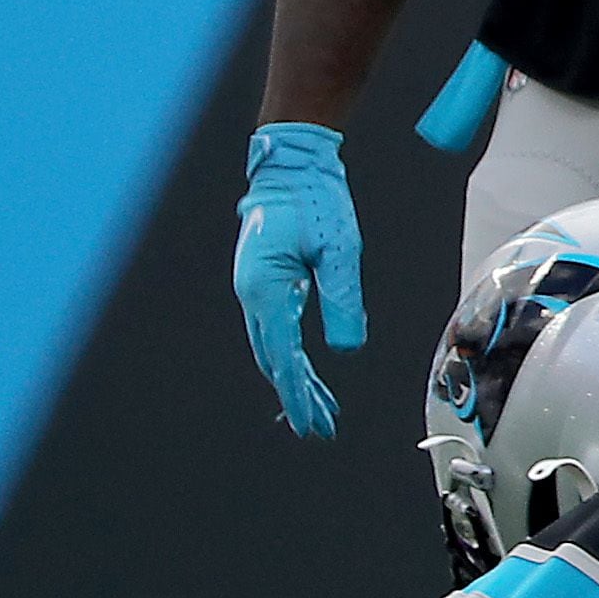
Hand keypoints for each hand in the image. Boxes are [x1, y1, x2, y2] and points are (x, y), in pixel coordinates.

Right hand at [233, 122, 365, 439]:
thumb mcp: (339, 251)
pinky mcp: (264, 283)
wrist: (291, 168)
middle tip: (319, 429)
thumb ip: (342, 300)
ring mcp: (254, 289)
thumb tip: (346, 350)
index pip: (284, 355)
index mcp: (266, 290)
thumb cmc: (316, 203)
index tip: (313, 423)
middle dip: (297, 396)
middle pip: (275, 358)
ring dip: (295, 380)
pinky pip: (277, 329)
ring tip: (319, 410)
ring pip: (274, 347)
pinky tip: (309, 373)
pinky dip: (292, 355)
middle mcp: (252, 295)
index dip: (299, 393)